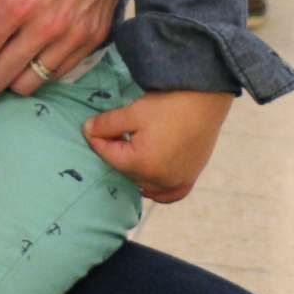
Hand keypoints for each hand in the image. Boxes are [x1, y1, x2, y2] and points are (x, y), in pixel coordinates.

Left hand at [83, 90, 233, 203]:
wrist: (206, 99)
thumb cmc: (169, 104)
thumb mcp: (133, 112)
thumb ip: (107, 125)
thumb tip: (87, 130)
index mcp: (143, 164)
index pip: (109, 156)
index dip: (96, 140)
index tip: (90, 128)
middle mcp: (161, 179)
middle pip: (126, 171)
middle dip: (115, 154)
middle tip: (110, 136)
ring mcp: (178, 180)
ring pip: (146, 185)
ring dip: (133, 172)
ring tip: (128, 152)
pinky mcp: (191, 176)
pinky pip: (170, 193)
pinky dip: (158, 190)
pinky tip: (149, 180)